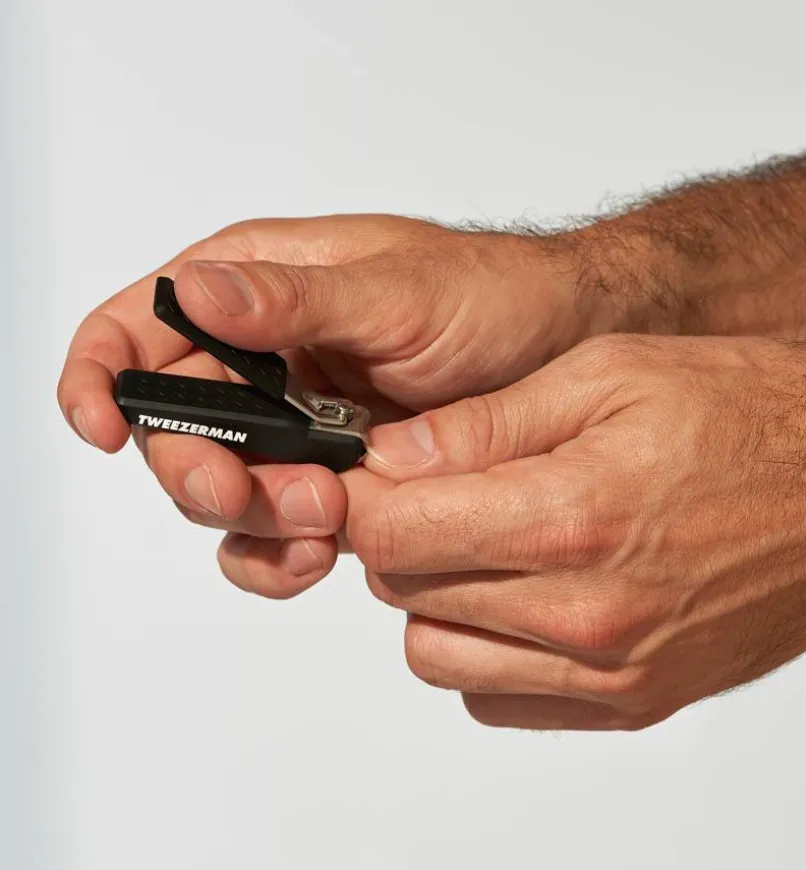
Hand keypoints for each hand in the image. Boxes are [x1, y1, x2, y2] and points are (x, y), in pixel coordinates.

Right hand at [58, 215, 593, 595]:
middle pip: (175, 427)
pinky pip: (278, 530)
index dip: (101, 377)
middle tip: (249, 494)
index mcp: (258, 287)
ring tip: (325, 519)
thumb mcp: (398, 291)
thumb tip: (194, 292)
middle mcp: (264, 358)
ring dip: (253, 519)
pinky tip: (322, 552)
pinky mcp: (333, 479)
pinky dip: (284, 551)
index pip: (139, 327)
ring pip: (225, 491)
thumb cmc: (493, 296)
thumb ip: (293, 300)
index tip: (102, 429)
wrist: (565, 352)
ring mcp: (295, 426)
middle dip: (198, 469)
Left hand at [338, 335, 805, 729]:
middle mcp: (586, 613)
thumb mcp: (608, 374)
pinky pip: (498, 699)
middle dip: (396, 540)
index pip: (396, 536)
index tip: (367, 475)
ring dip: (434, 599)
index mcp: (571, 516)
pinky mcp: (634, 699)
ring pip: (438, 658)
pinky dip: (483, 651)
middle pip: (406, 596)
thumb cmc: (749, 415)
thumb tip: (393, 452)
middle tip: (430, 494)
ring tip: (478, 542)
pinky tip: (519, 596)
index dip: (362, 499)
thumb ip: (486, 423)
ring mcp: (610, 670)